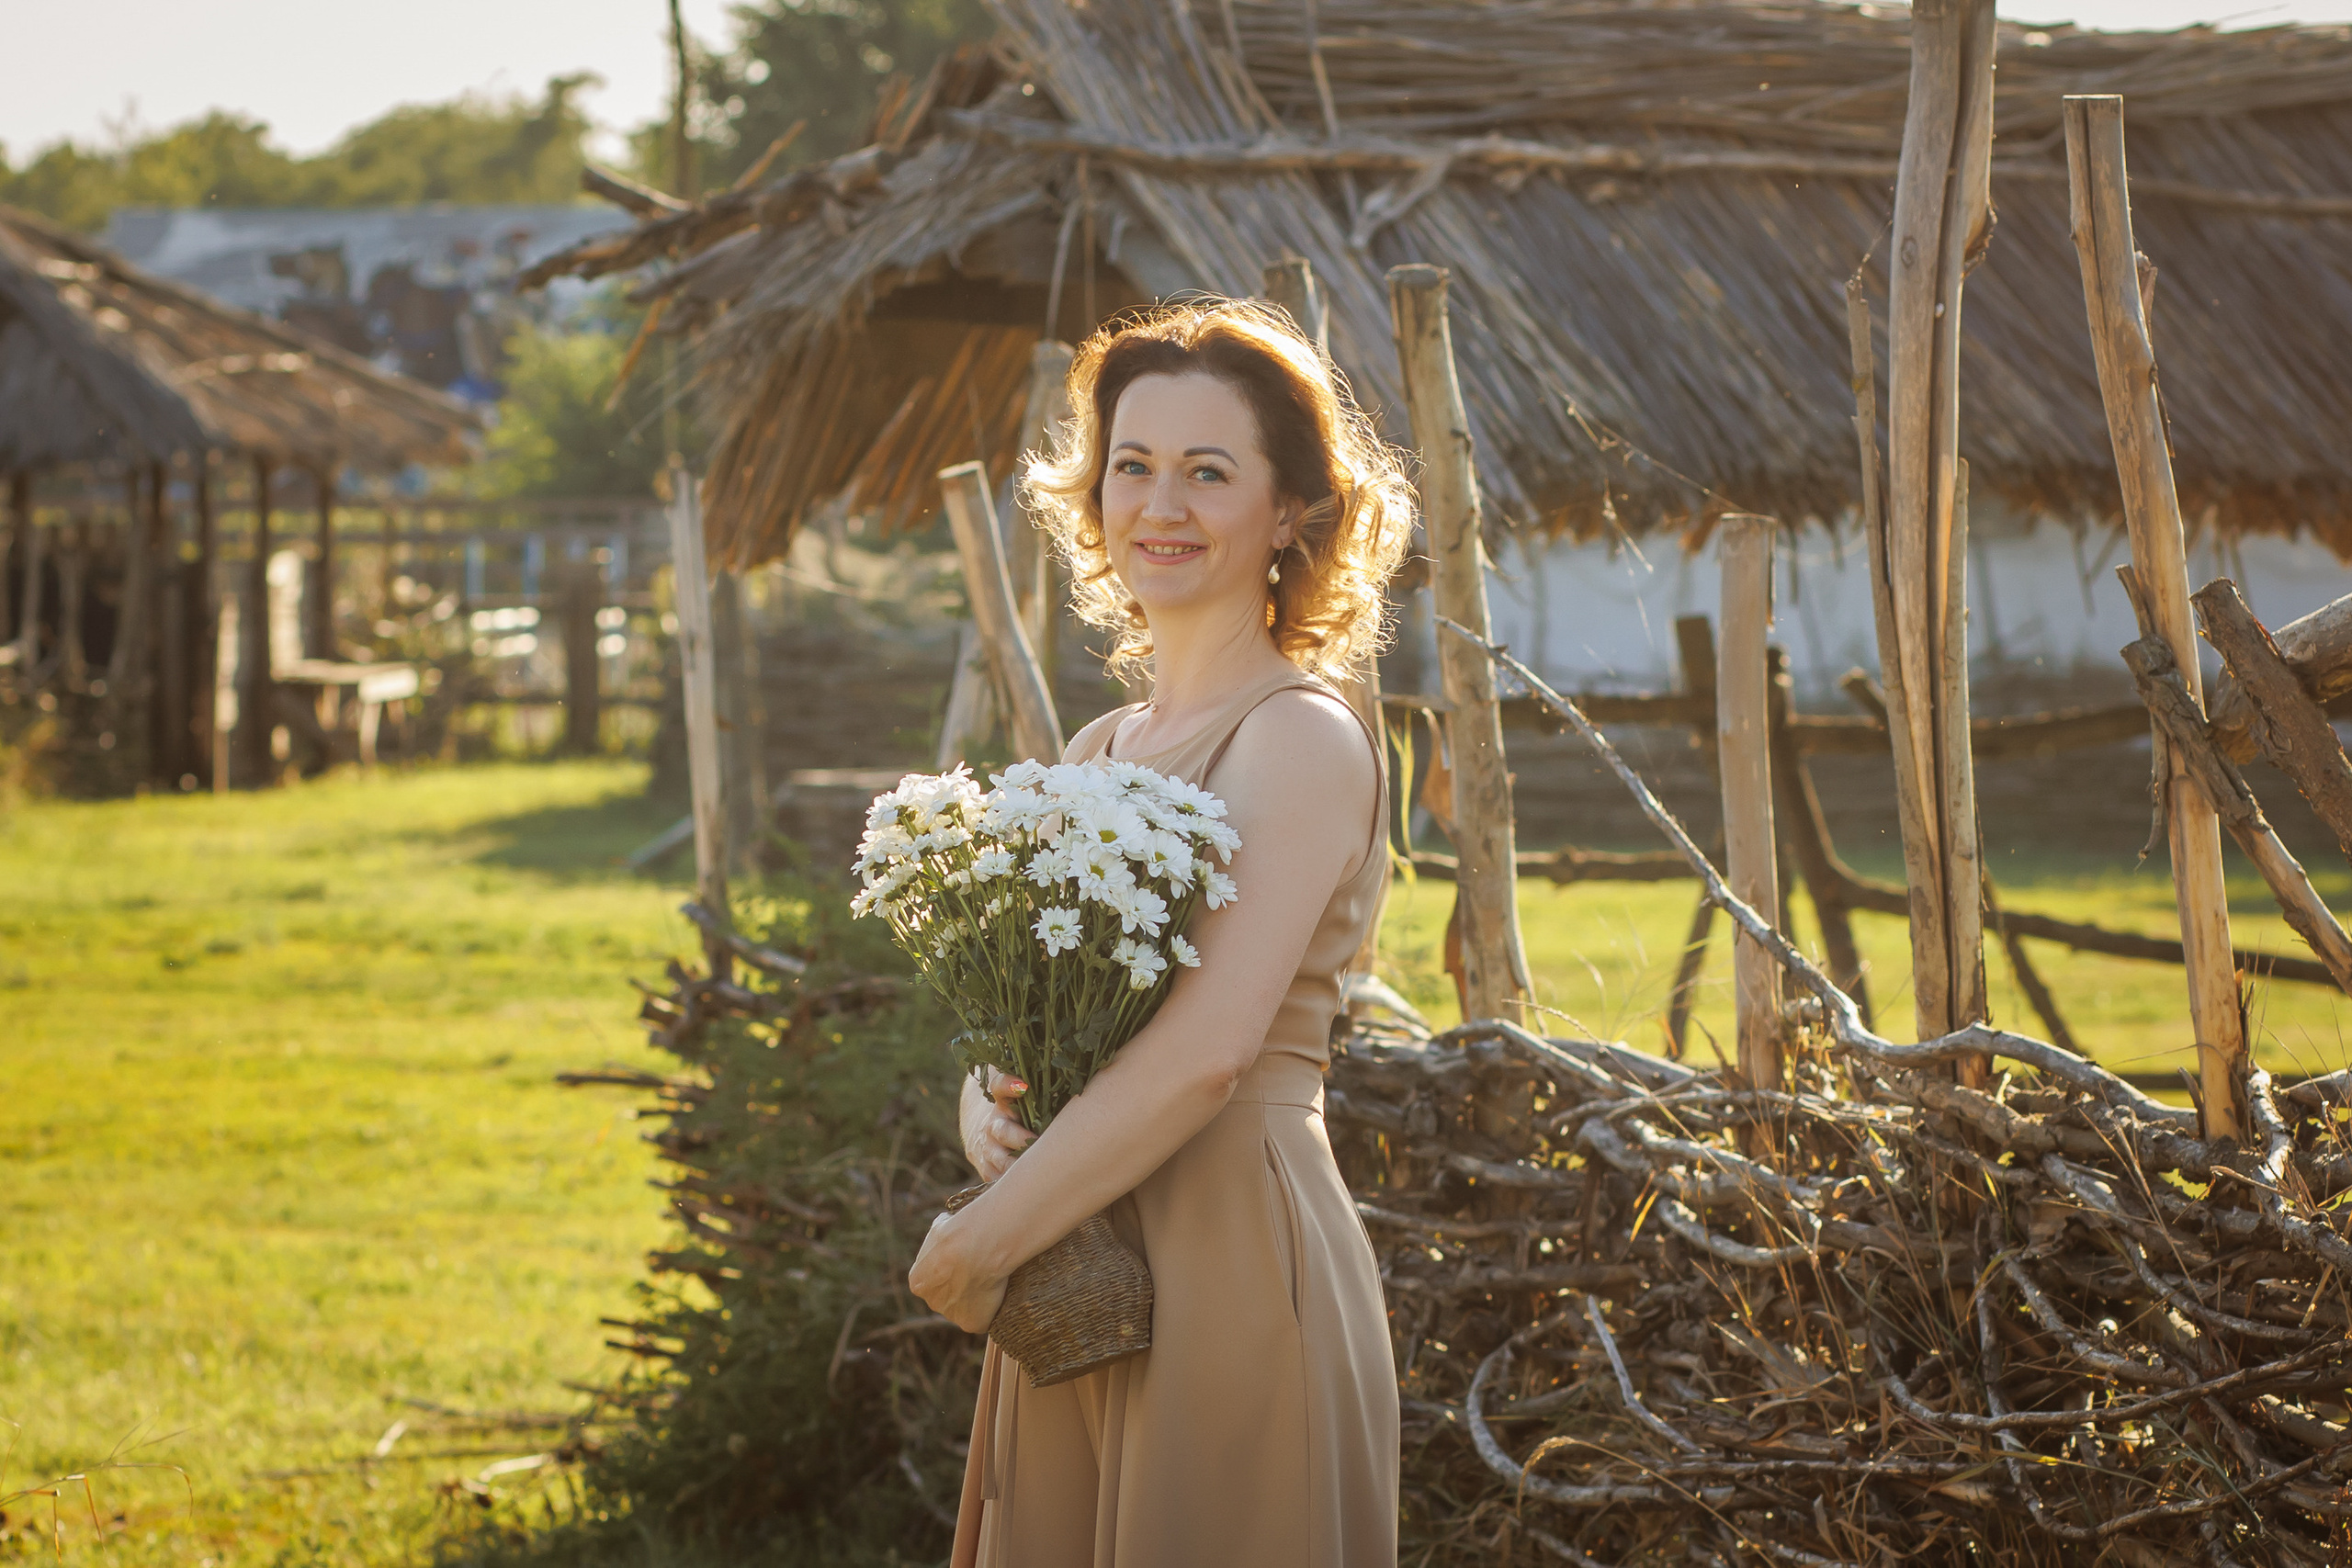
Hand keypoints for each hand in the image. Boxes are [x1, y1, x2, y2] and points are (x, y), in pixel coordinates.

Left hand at [910, 1207, 1008, 1333]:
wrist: (979, 1247)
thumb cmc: (960, 1232)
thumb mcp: (941, 1227)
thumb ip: (940, 1239)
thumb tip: (945, 1228)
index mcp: (918, 1282)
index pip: (933, 1280)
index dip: (950, 1270)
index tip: (965, 1259)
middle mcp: (931, 1302)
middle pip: (948, 1297)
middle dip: (961, 1286)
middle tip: (980, 1268)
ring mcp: (952, 1315)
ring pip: (966, 1308)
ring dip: (976, 1297)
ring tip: (993, 1276)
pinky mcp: (973, 1324)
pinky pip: (984, 1317)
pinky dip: (992, 1307)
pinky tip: (1000, 1288)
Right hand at [959, 1068, 1032, 1181]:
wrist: (982, 1121)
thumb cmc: (1017, 1097)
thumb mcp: (1020, 1075)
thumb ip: (1032, 1059)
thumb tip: (1057, 1033)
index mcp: (1000, 1096)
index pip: (998, 1085)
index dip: (1008, 1084)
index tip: (1024, 1084)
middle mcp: (992, 1122)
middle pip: (1001, 1129)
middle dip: (1018, 1137)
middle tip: (1038, 1141)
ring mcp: (988, 1148)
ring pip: (998, 1159)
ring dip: (1016, 1166)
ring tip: (1038, 1172)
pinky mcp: (987, 1168)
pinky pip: (996, 1179)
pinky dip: (1010, 1185)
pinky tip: (1031, 1192)